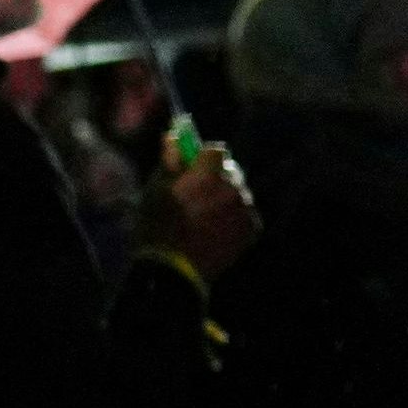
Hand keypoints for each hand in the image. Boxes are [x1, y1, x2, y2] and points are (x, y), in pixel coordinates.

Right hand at [140, 141, 256, 282]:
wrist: (173, 270)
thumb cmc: (157, 227)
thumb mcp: (154, 192)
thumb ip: (168, 162)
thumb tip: (173, 136)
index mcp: (207, 175)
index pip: (216, 150)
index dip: (203, 157)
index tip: (192, 167)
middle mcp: (233, 188)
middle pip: (231, 171)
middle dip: (216, 177)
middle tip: (198, 195)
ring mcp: (245, 209)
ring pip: (238, 192)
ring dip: (225, 197)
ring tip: (205, 217)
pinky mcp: (252, 228)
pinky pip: (245, 212)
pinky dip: (233, 216)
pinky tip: (214, 229)